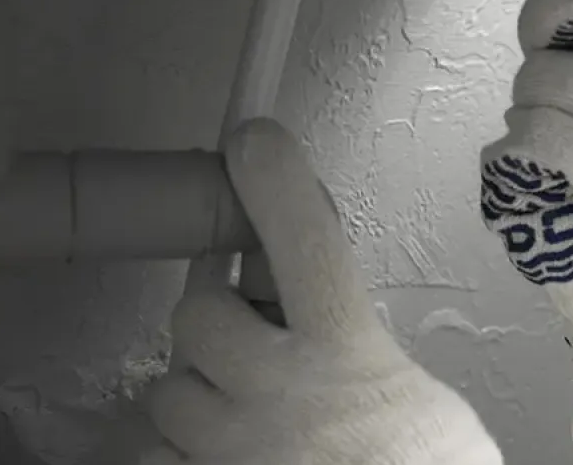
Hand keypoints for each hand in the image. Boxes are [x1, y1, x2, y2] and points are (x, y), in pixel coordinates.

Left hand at [139, 118, 502, 464]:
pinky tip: (237, 461)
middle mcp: (281, 397)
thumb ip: (355, 346)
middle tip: (254, 343)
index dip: (275, 180)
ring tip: (252, 421)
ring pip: (170, 390)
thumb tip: (312, 318)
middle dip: (220, 321)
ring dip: (199, 394)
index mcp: (349, 357)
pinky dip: (190, 455)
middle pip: (200, 313)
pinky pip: (160, 457)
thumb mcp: (411, 394)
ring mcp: (231, 453)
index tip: (254, 140)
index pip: (306, 241)